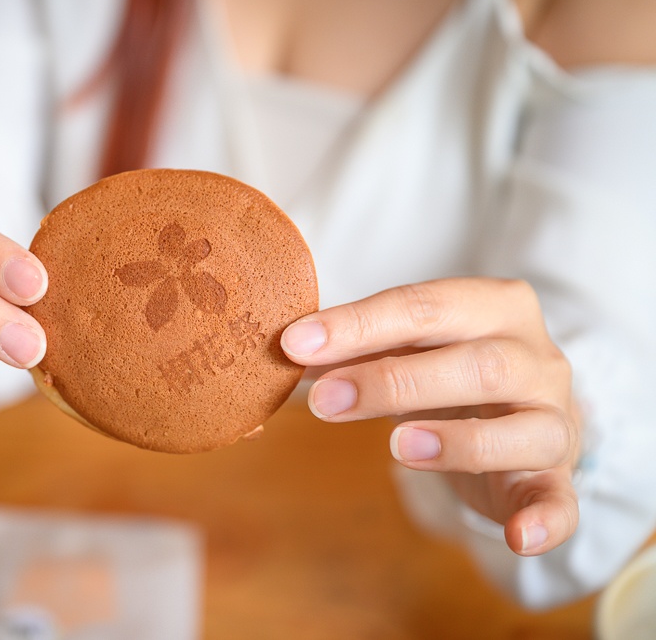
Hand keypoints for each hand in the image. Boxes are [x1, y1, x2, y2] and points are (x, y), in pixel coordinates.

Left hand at [281, 277, 579, 555]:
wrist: (521, 415)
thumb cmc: (448, 373)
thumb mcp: (405, 350)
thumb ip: (352, 349)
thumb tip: (284, 353)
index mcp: (493, 306)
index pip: (423, 306)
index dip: (357, 324)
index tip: (295, 344)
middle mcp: (535, 357)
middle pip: (475, 363)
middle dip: (393, 380)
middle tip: (325, 401)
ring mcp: (554, 418)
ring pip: (520, 427)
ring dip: (458, 440)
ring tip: (397, 448)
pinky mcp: (557, 478)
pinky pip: (562, 500)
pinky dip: (545, 521)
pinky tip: (517, 540)